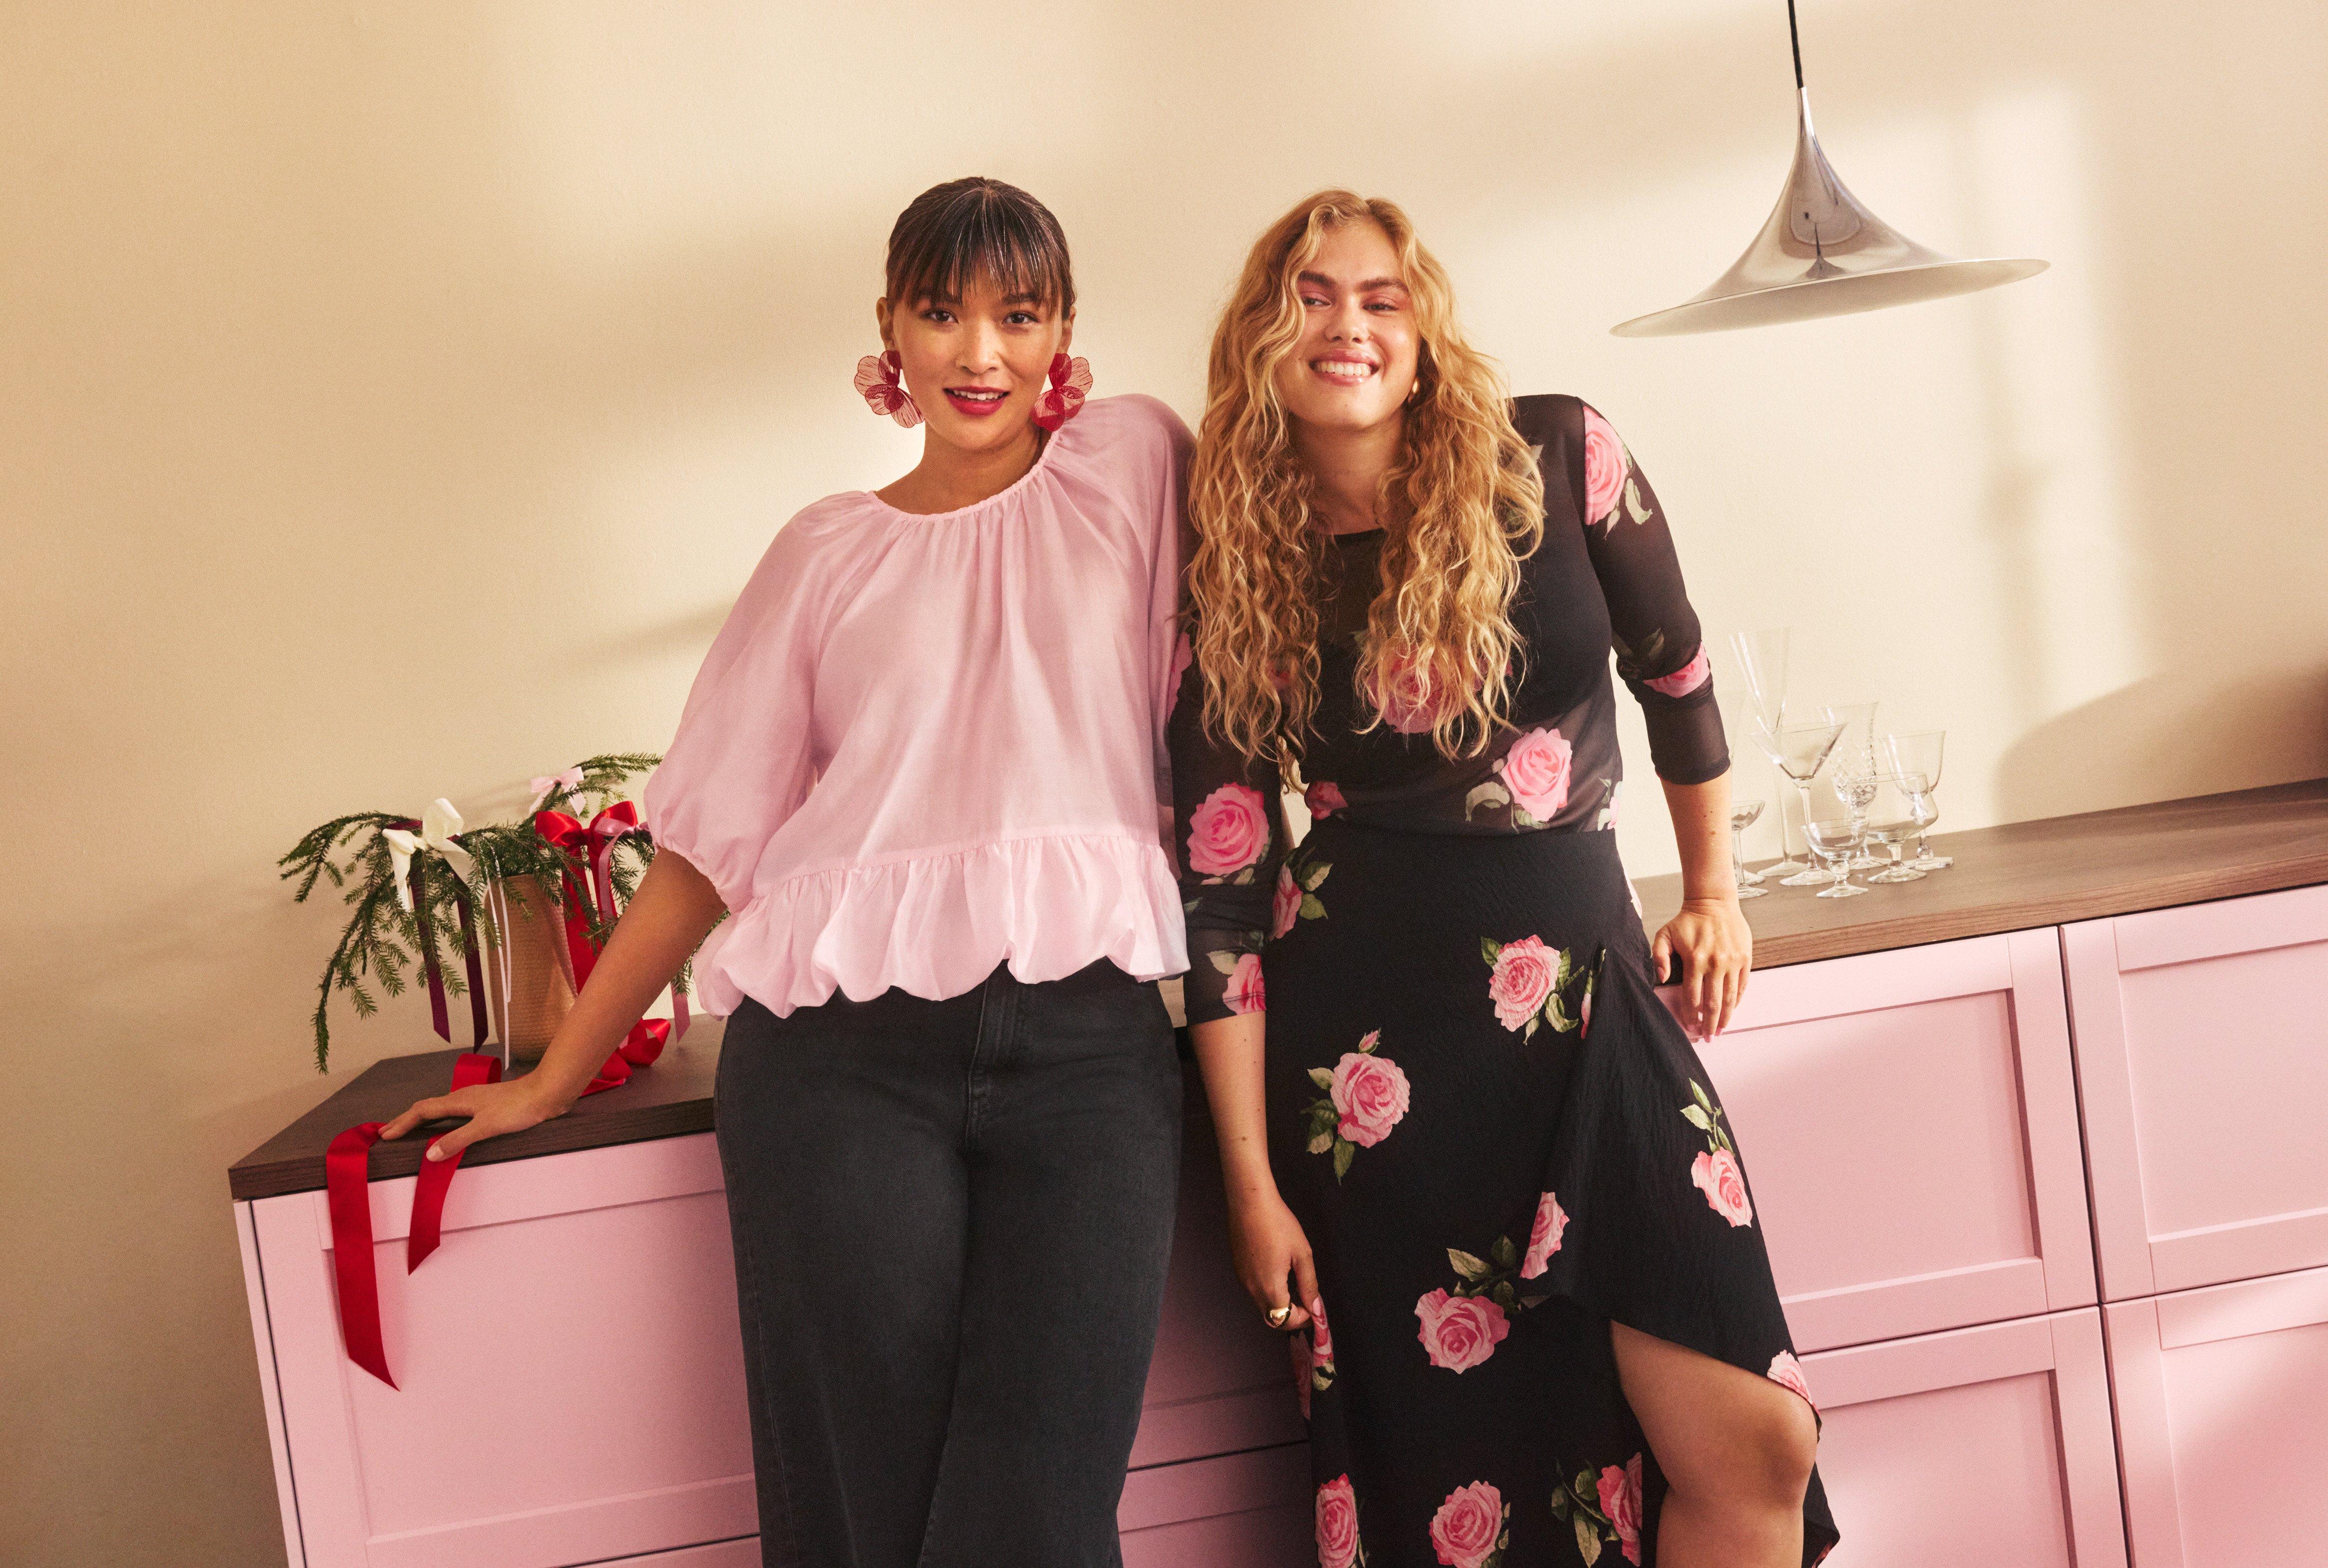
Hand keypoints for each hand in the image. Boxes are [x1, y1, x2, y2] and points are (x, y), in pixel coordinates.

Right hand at [380, 1077, 568, 1162]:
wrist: (548, 1092)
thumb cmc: (519, 1107)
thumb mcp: (485, 1127)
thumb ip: (457, 1140)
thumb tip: (429, 1154)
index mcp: (459, 1100)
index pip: (422, 1111)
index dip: (402, 1123)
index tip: (385, 1135)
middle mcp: (464, 1097)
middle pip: (427, 1107)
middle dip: (407, 1120)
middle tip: (388, 1132)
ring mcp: (476, 1100)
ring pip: (441, 1108)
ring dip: (423, 1119)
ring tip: (411, 1129)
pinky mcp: (488, 1105)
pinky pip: (455, 1112)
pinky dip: (441, 1120)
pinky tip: (448, 1126)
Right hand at [1225, 1182, 1318, 1332]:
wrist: (1250, 1202)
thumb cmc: (1280, 1225)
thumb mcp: (1302, 1254)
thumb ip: (1309, 1285)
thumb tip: (1316, 1309)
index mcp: (1270, 1288)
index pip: (1286, 1320)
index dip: (1303, 1319)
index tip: (1315, 1308)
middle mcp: (1253, 1289)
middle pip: (1272, 1318)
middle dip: (1291, 1316)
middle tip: (1306, 1302)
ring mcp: (1243, 1279)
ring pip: (1262, 1304)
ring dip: (1279, 1303)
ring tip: (1294, 1284)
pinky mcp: (1238, 1269)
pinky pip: (1254, 1290)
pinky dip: (1268, 1290)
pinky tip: (1277, 1270)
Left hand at [1652, 895, 1751, 1039]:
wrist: (1714, 903)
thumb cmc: (1687, 921)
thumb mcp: (1664, 935)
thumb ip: (1658, 957)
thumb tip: (1660, 979)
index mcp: (1695, 960)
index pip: (1692, 997)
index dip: (1691, 1015)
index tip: (1690, 1027)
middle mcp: (1716, 963)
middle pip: (1713, 1003)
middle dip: (1709, 1024)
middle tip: (1707, 1037)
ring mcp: (1733, 962)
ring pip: (1730, 998)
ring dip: (1725, 1017)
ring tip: (1720, 1030)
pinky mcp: (1745, 958)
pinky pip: (1742, 985)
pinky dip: (1737, 1000)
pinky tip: (1732, 1010)